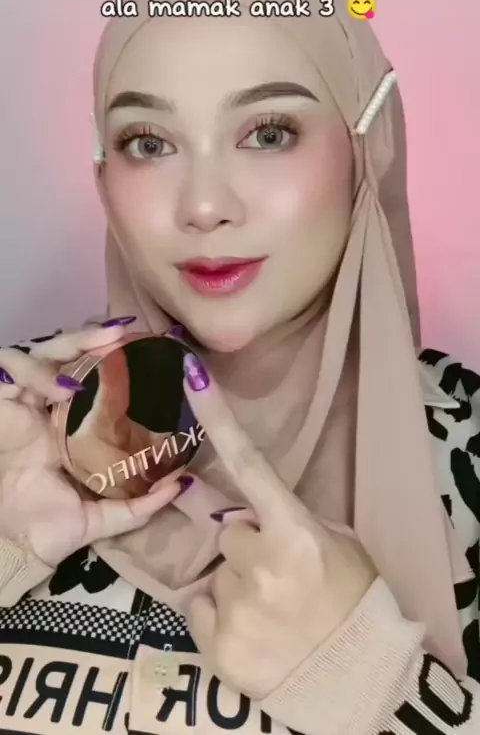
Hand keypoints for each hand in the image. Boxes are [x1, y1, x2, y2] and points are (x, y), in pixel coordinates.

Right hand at [0, 322, 187, 568]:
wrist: (15, 551)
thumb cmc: (50, 531)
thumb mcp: (103, 516)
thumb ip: (139, 504)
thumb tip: (181, 485)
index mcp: (67, 426)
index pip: (84, 375)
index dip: (103, 355)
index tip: (137, 344)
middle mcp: (42, 409)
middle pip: (62, 355)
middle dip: (88, 337)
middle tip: (119, 333)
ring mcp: (19, 406)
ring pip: (37, 354)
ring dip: (64, 350)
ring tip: (92, 359)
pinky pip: (9, 371)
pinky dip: (35, 372)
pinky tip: (59, 389)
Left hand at [183, 356, 375, 699]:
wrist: (356, 677)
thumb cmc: (353, 600)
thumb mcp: (337, 544)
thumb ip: (291, 520)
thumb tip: (249, 508)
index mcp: (295, 531)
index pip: (248, 463)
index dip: (217, 417)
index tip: (189, 376)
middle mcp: (261, 563)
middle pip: (228, 532)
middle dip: (246, 547)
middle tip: (279, 576)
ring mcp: (237, 606)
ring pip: (215, 573)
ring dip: (236, 585)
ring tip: (272, 609)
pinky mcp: (218, 645)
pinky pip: (199, 608)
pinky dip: (218, 617)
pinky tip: (252, 630)